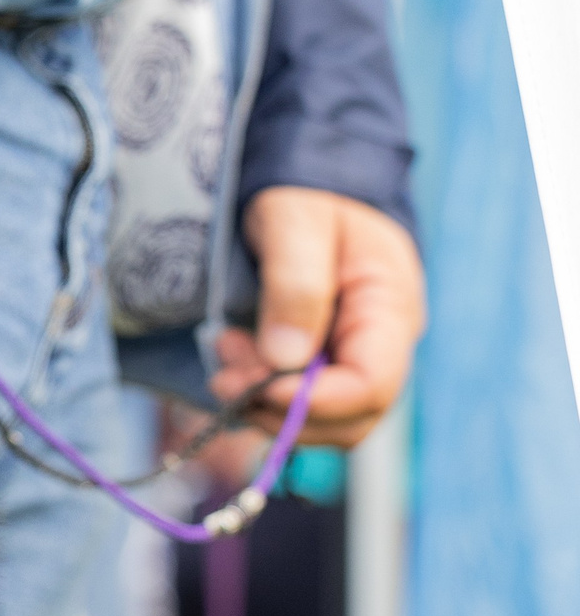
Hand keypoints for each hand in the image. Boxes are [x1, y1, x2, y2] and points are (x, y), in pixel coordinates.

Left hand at [213, 187, 425, 447]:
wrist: (308, 193)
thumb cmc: (308, 198)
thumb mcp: (295, 223)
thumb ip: (294, 285)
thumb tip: (284, 360)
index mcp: (390, 310)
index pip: (372, 386)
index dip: (315, 401)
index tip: (261, 387)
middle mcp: (380, 346)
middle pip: (348, 421)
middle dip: (280, 410)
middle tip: (226, 376)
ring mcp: (351, 360)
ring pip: (319, 422)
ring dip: (262, 404)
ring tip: (225, 352)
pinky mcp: (321, 367)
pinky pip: (294, 404)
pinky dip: (256, 395)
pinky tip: (232, 355)